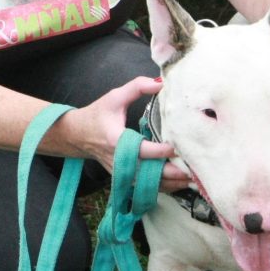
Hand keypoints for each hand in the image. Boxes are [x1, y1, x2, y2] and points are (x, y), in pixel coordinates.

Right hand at [54, 76, 184, 190]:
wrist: (77, 135)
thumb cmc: (97, 115)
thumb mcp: (114, 97)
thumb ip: (136, 87)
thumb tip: (160, 83)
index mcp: (116, 141)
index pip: (141, 150)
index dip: (160, 151)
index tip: (176, 147)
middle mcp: (119, 161)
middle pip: (148, 173)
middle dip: (170, 173)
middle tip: (192, 171)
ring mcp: (121, 172)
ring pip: (148, 184)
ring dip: (169, 183)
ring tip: (190, 180)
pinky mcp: (124, 178)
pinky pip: (144, 186)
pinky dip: (162, 187)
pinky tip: (178, 184)